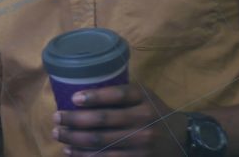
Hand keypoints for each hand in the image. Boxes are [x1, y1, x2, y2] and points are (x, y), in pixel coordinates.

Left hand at [54, 83, 187, 155]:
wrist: (181, 137)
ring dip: (74, 139)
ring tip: (58, 134)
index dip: (94, 96)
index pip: (118, 95)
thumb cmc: (153, 111)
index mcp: (144, 99)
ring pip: (101, 142)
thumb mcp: (143, 95)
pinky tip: (71, 151)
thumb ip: (119, 92)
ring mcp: (141, 143)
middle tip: (56, 118)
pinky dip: (85, 155)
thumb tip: (79, 89)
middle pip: (103, 120)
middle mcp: (144, 120)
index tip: (73, 99)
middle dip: (74, 120)